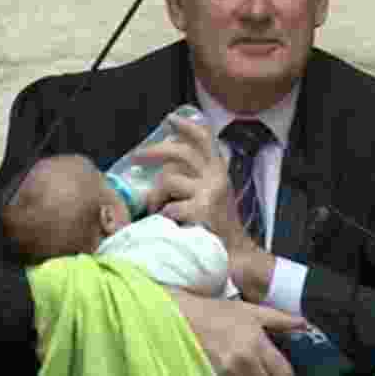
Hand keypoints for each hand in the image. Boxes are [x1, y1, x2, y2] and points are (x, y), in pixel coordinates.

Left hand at [138, 115, 252, 252]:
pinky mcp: (202, 211)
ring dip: (156, 196)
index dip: (187, 127)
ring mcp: (210, 193)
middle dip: (155, 151)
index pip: (205, 140)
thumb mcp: (211, 197)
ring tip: (156, 211)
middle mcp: (216, 178)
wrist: (238, 256)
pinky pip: (169, 207)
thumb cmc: (218, 228)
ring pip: (169, 179)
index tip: (171, 119)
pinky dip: (164, 217)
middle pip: (181, 153)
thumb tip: (163, 169)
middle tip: (136, 157)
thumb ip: (194, 180)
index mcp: (219, 172)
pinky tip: (170, 226)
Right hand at [170, 289, 304, 375]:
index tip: (286, 373)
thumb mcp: (250, 311)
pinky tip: (242, 370)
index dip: (288, 375)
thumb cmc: (218, 313)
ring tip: (255, 368)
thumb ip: (279, 319)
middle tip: (270, 370)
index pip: (283, 372)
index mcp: (256, 343)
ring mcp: (228, 371)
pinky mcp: (215, 375)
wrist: (184, 317)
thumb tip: (304, 324)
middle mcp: (244, 361)